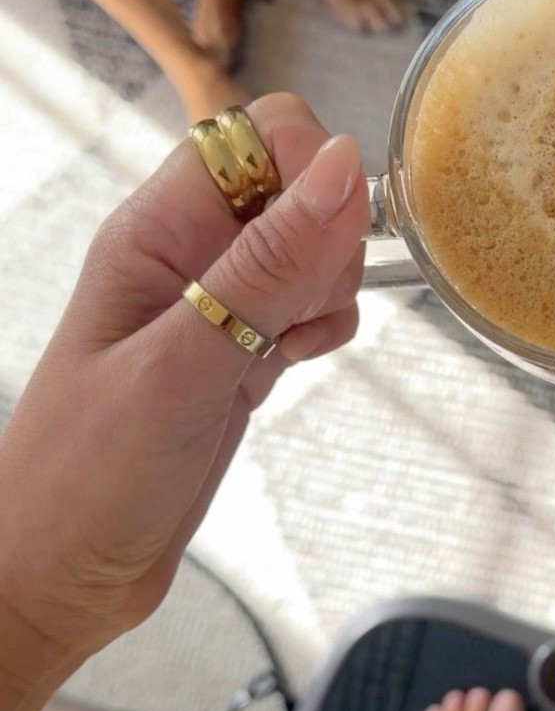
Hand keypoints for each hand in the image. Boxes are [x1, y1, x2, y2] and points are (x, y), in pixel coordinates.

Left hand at [0, 94, 366, 710]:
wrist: (57, 576)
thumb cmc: (84, 479)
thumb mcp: (184, 367)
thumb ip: (267, 266)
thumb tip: (341, 167)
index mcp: (154, 230)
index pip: (261, 134)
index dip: (310, 176)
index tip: (319, 251)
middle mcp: (185, 254)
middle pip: (298, 186)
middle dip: (328, 240)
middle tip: (293, 314)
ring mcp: (214, 302)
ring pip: (311, 247)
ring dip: (328, 289)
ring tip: (283, 348)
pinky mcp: (236, 350)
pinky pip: (306, 303)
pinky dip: (322, 328)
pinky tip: (292, 365)